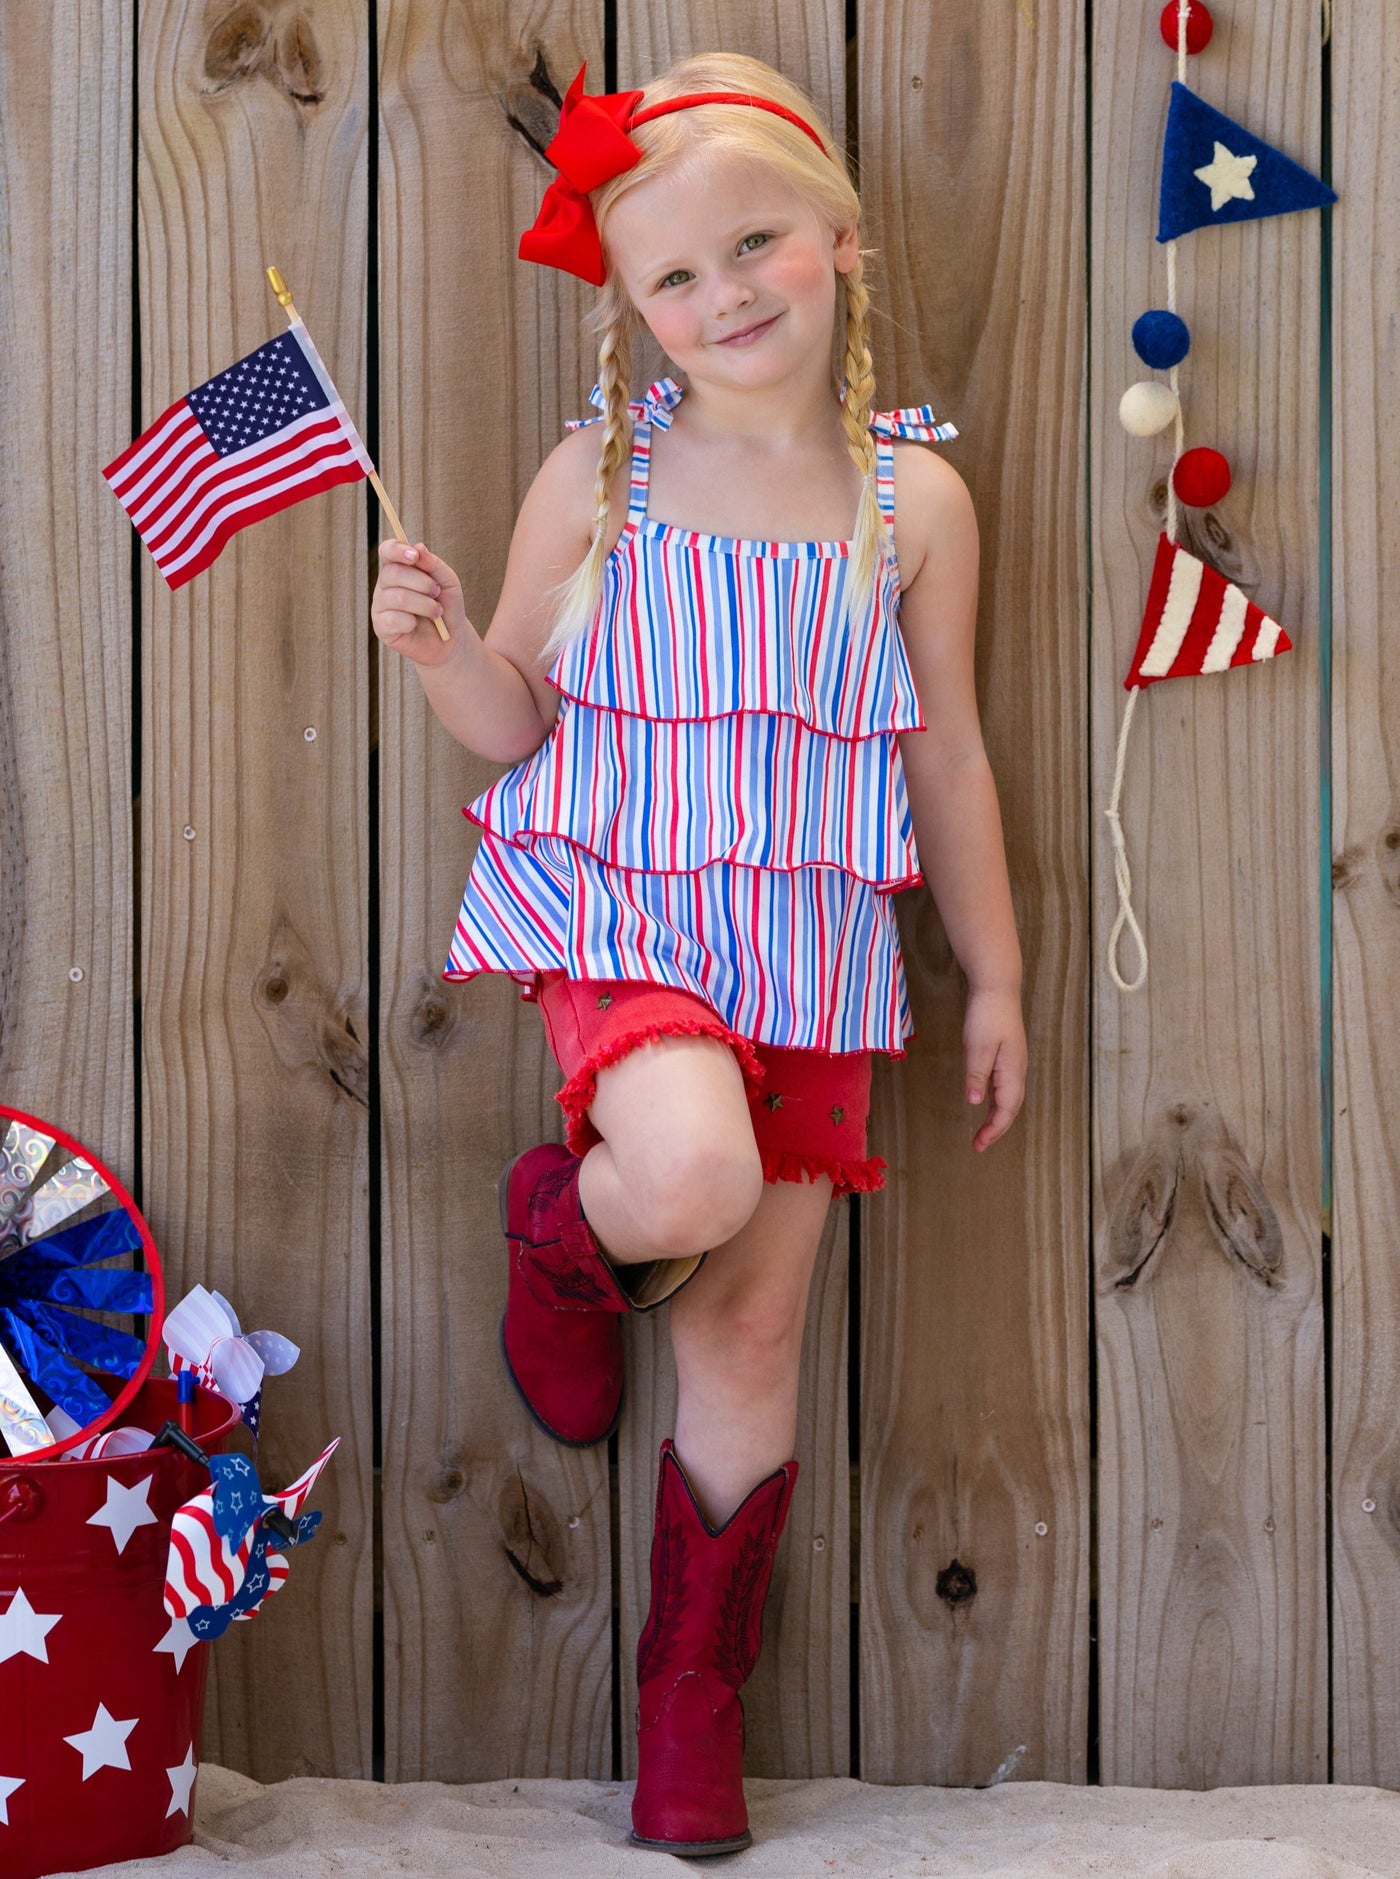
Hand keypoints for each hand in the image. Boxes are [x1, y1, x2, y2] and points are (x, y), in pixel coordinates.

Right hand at [372, 540, 468, 665]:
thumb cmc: (447, 607)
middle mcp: (385, 585)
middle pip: (393, 573)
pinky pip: (392, 619)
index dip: (397, 549)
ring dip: (423, 605)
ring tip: (436, 612)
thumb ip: (433, 564)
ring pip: (396, 597)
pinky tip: (416, 625)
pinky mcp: (381, 627)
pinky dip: (411, 622)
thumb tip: (418, 547)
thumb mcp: (448, 582)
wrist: (450, 640)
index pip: (387, 551)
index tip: (415, 556)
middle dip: (422, 583)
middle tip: (437, 593)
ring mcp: (381, 606)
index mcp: (399, 569)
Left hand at [962, 985, 1025, 1151]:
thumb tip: (974, 1102)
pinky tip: (984, 1104)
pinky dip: (995, 1101)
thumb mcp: (978, 1046)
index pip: (1005, 1110)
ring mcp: (1013, 1063)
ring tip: (982, 1132)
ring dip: (996, 1117)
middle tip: (979, 1145)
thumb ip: (976, 1074)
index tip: (978, 1145)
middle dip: (996, 1129)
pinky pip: (1003, 1087)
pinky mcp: (1006, 1056)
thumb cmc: (987, 1014)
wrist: (997, 987)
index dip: (993, 1130)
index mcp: (1012, 1071)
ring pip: (1008, 1098)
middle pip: (1010, 1108)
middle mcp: (1016, 1070)